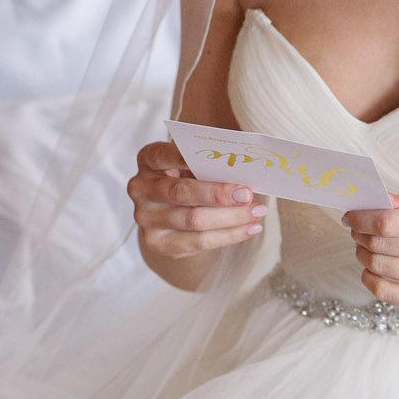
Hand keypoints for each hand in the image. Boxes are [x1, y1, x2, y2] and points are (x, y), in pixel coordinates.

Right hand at [127, 140, 267, 275]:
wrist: (169, 214)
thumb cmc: (189, 177)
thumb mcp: (193, 165)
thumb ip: (209, 164)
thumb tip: (246, 170)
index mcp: (148, 160)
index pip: (163, 155)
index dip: (185, 156)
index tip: (217, 157)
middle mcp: (141, 188)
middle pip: (181, 192)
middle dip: (217, 194)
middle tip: (247, 194)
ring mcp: (146, 218)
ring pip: (193, 220)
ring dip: (231, 217)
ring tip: (258, 212)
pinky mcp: (157, 243)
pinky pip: (198, 242)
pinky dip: (229, 235)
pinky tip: (251, 228)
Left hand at [342, 192, 398, 316]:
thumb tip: (372, 199)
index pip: (388, 222)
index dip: (361, 219)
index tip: (351, 216)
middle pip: (380, 244)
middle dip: (359, 235)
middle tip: (357, 231)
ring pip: (378, 266)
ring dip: (363, 255)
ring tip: (366, 249)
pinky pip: (384, 291)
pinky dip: (369, 278)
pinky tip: (372, 270)